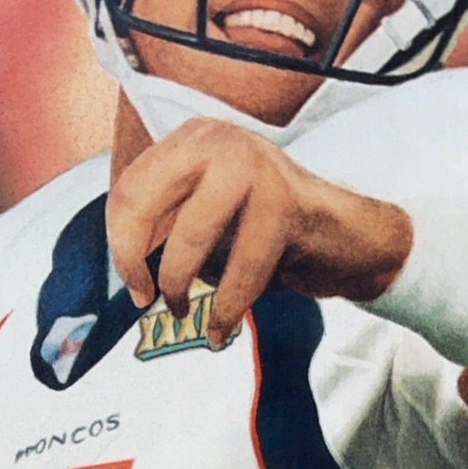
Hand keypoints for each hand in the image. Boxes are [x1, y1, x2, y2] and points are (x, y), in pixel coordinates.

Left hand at [107, 119, 413, 346]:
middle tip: (147, 298)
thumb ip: (167, 223)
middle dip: (133, 259)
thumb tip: (125, 261)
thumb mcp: (210, 216)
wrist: (347, 238)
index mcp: (194, 140)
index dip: (120, 243)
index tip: (135, 281)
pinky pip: (240, 266)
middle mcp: (220, 141)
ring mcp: (254, 166)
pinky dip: (226, 306)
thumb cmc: (273, 233)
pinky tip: (221, 328)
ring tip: (187, 311)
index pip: (128, 188)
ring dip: (181, 284)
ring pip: (189, 234)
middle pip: (142, 200)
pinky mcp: (285, 203)